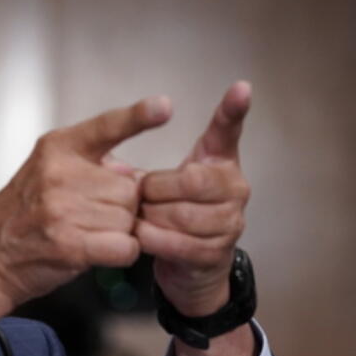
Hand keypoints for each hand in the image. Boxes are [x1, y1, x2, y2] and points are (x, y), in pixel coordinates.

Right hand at [0, 97, 171, 307]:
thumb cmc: (22, 216)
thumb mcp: (48, 172)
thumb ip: (92, 165)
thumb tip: (132, 175)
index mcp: (58, 148)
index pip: (106, 126)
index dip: (138, 116)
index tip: (163, 107)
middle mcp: (60, 173)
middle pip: (129, 188)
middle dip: (121, 206)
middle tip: (90, 216)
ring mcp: (63, 209)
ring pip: (128, 218)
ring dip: (118, 231)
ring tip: (86, 234)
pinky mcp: (70, 244)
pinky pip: (125, 246)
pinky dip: (121, 253)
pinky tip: (98, 251)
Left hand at [136, 82, 251, 316]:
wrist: (190, 268)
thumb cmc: (174, 216)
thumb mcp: (167, 185)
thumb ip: (155, 167)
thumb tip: (115, 162)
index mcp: (221, 163)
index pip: (229, 132)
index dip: (234, 111)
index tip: (240, 87)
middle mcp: (235, 189)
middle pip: (192, 180)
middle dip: (157, 190)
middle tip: (141, 197)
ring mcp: (230, 223)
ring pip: (183, 214)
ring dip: (151, 217)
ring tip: (140, 218)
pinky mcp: (216, 253)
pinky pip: (179, 242)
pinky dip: (153, 239)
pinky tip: (141, 236)